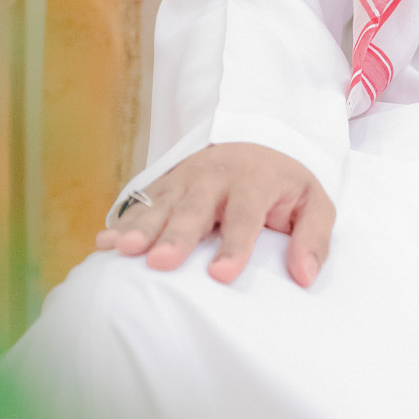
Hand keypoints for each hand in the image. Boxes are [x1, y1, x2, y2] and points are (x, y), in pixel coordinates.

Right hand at [95, 143, 334, 286]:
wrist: (254, 141)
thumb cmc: (283, 184)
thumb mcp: (313, 202)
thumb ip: (314, 238)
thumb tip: (306, 277)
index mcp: (254, 181)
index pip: (244, 215)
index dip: (234, 245)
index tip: (221, 274)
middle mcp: (214, 178)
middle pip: (193, 209)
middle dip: (176, 236)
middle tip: (161, 262)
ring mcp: (183, 181)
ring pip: (160, 206)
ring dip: (140, 228)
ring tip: (122, 251)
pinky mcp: (162, 187)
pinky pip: (138, 205)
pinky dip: (120, 224)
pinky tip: (103, 244)